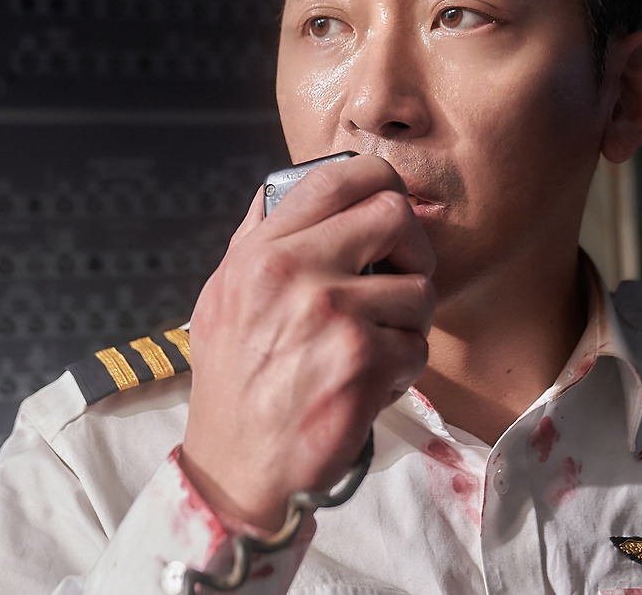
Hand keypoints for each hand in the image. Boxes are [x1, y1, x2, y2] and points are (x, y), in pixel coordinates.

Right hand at [180, 154, 434, 529]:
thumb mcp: (222, 296)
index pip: (334, 179)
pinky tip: (371, 382)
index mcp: (262, 252)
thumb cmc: (233, 381)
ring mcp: (333, 317)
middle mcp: (296, 273)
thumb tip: (277, 191)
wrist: (238, 462)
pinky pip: (417, 346)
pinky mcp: (364, 364)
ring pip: (418, 288)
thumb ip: (252, 240)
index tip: (390, 204)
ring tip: (377, 345)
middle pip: (394, 215)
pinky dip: (403, 368)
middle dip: (413, 246)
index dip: (378, 179)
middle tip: (402, 274)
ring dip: (409, 321)